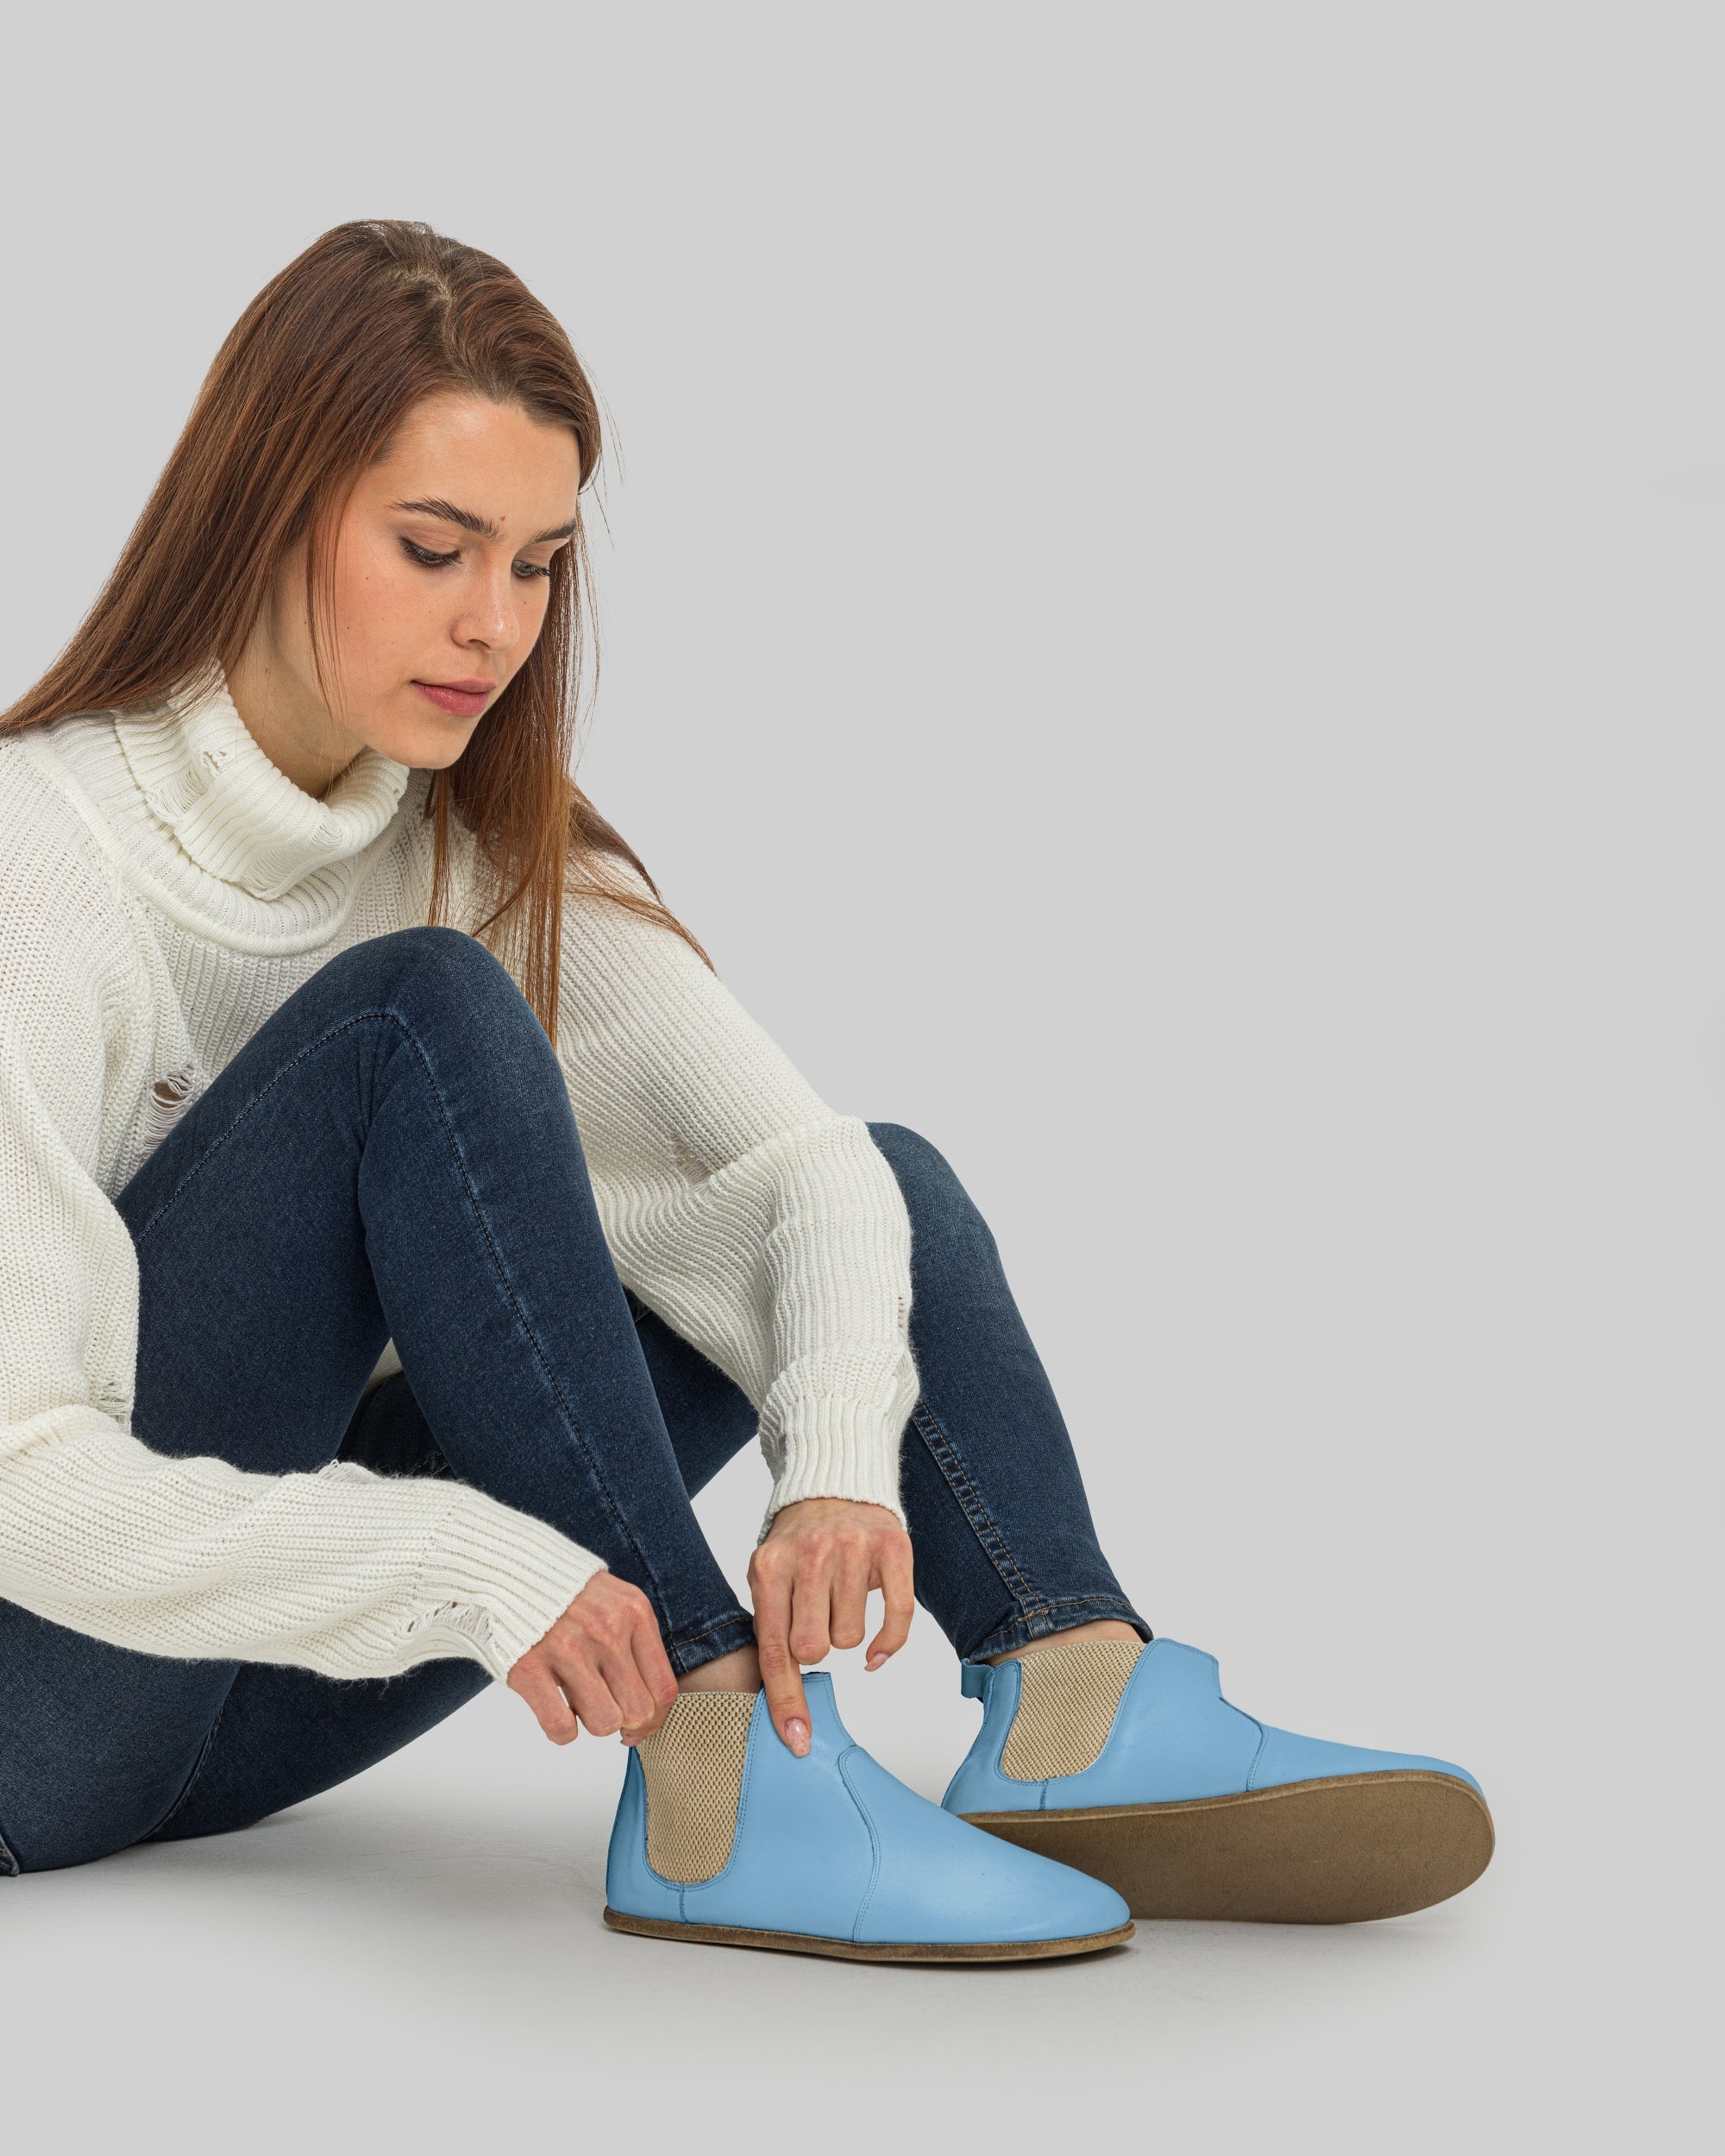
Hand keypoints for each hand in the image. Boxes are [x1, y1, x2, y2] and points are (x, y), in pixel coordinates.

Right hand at [506, 1572, 678, 1745]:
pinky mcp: (530, 1668)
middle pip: (638, 1710)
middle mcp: (606, 1631)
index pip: (663, 1688)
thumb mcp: (617, 1602)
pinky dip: (562, 1731)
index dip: (654, 1719)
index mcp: (634, 1613)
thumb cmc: (569, 1595)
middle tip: (609, 1714)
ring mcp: (568, 1649)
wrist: (509, 1572)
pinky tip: (557, 1712)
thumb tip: (650, 1706)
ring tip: (580, 1704)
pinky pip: (561, 1727)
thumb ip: (637, 1644)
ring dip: (592, 1723)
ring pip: (604, 1722)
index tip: (641, 1726)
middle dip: (625, 1724)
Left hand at [747, 1498, 914, 1755]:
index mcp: (769, 1565)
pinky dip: (888, 1643)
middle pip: (815, 1648)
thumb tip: (783, 1706)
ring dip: (847, 1634)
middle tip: (816, 1620)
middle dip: (816, 1648)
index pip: (775, 1647)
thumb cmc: (797, 1545)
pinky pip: (898, 1616)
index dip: (786, 1699)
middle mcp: (811, 1553)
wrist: (832, 1486)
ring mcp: (854, 1547)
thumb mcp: (768, 1577)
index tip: (798, 1740)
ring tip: (838, 1602)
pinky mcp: (893, 1547)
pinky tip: (876, 1648)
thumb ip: (770, 1630)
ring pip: (852, 1638)